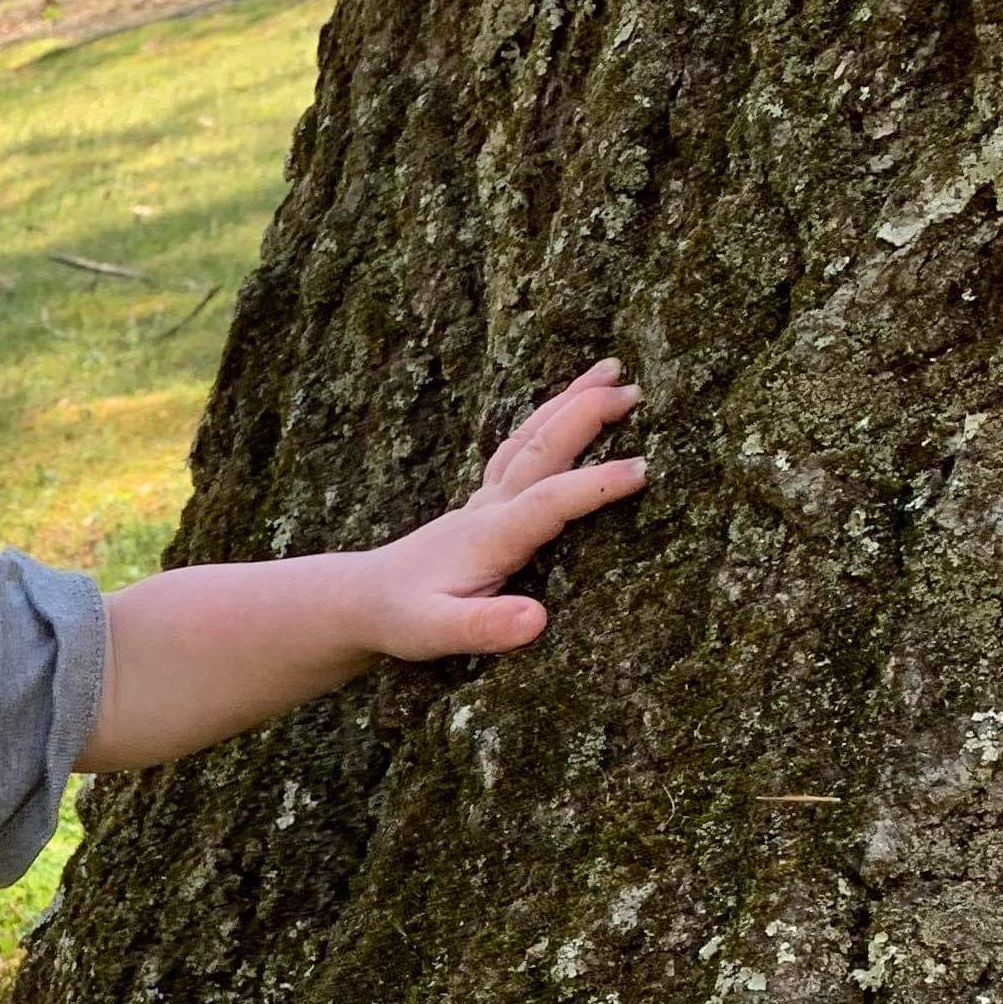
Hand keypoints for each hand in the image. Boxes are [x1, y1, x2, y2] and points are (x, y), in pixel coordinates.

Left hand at [352, 359, 646, 661]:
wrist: (359, 601)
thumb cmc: (399, 619)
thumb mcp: (434, 633)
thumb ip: (483, 627)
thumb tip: (536, 620)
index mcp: (489, 537)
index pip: (548, 502)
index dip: (594, 485)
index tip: (644, 469)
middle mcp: (489, 508)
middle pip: (541, 448)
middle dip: (587, 415)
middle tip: (636, 390)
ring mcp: (485, 501)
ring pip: (531, 439)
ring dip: (570, 402)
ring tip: (610, 371)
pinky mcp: (484, 505)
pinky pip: (521, 450)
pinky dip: (549, 421)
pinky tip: (566, 409)